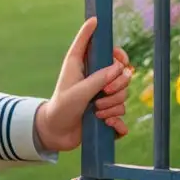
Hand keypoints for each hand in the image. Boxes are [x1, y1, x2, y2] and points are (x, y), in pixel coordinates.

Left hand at [34, 17, 131, 153]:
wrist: (56, 133)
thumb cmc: (62, 107)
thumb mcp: (79, 92)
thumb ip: (98, 79)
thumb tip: (120, 67)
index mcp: (82, 64)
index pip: (99, 46)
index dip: (111, 46)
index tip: (119, 54)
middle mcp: (94, 77)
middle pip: (121, 72)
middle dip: (117, 83)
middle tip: (104, 92)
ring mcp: (103, 95)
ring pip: (123, 94)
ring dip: (113, 105)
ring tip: (96, 112)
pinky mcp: (108, 112)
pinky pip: (123, 113)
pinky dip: (117, 121)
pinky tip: (106, 124)